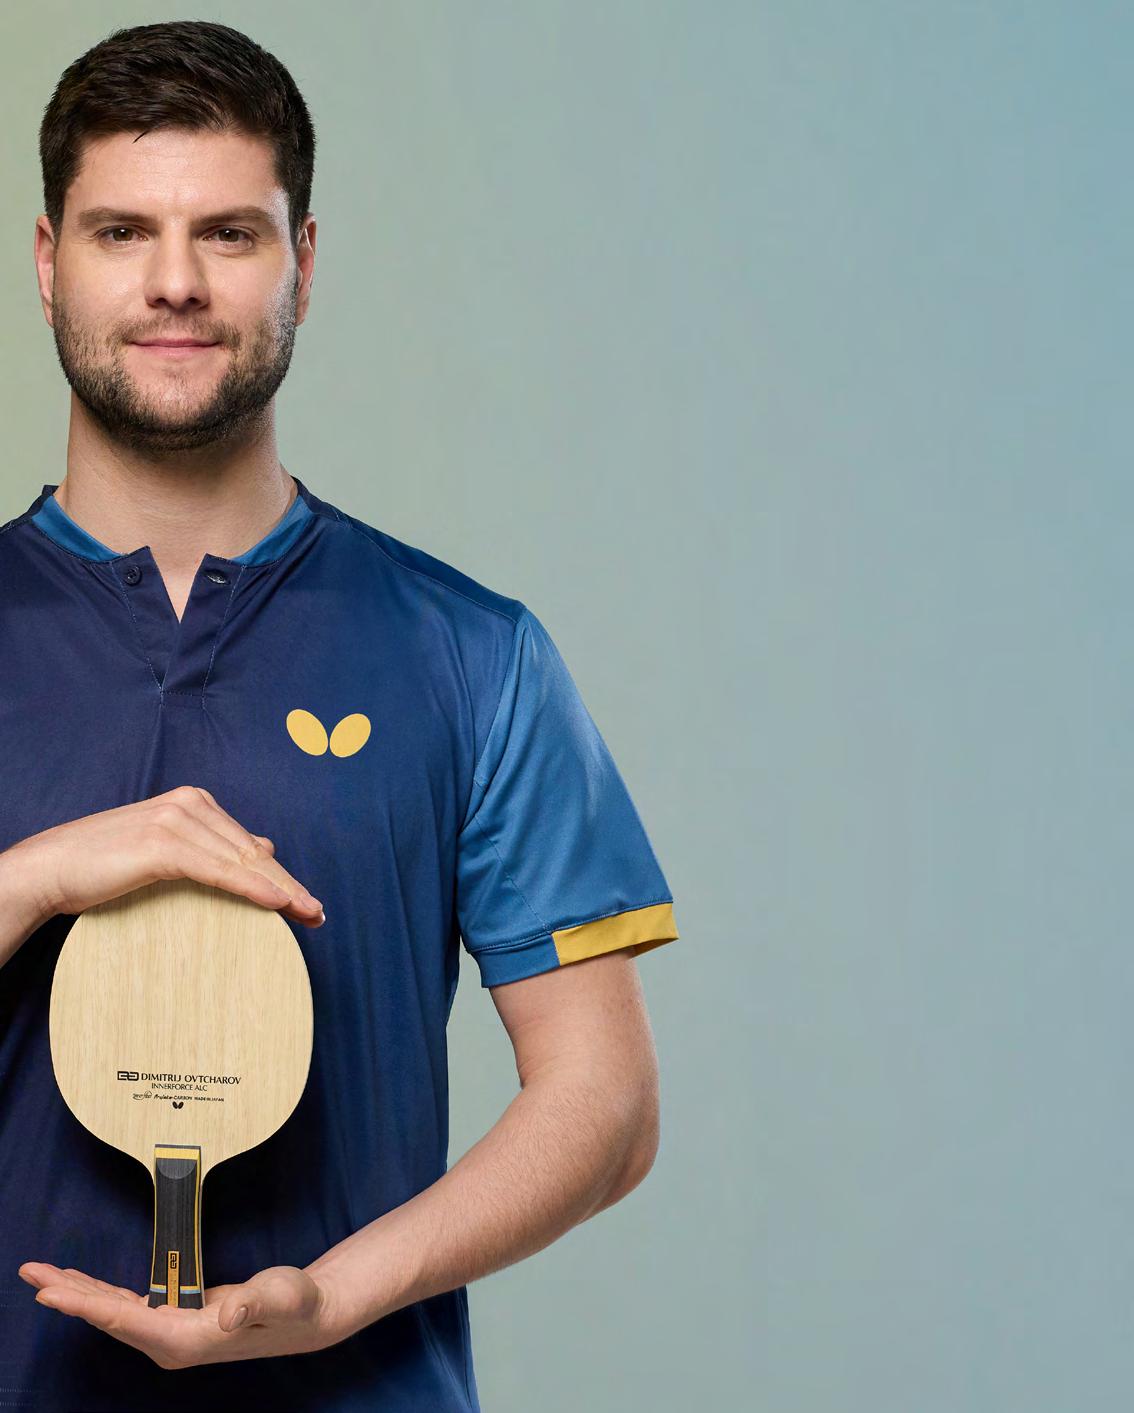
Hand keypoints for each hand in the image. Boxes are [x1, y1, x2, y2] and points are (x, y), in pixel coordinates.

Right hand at [0, 786, 323, 931]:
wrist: (51, 868)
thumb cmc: (105, 865)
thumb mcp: (167, 850)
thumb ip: (211, 846)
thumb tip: (263, 846)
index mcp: (194, 802)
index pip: (248, 844)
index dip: (280, 875)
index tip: (307, 903)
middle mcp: (190, 803)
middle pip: (252, 852)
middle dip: (288, 885)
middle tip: (317, 915)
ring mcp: (177, 820)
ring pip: (242, 861)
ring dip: (279, 891)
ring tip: (307, 914)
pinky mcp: (163, 844)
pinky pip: (218, 870)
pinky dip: (251, 887)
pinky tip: (277, 904)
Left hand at [17, 1259, 343, 1367]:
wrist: (305, 1316)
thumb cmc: (295, 1304)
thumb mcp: (280, 1296)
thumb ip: (255, 1302)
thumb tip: (227, 1311)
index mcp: (188, 1339)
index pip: (124, 1321)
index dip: (84, 1305)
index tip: (49, 1292)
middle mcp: (171, 1341)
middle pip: (108, 1318)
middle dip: (68, 1295)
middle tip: (31, 1273)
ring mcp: (171, 1332)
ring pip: (113, 1313)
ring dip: (79, 1293)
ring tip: (44, 1276)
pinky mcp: (176, 1319)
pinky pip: (127, 1308)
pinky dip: (101, 1294)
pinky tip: (85, 1286)